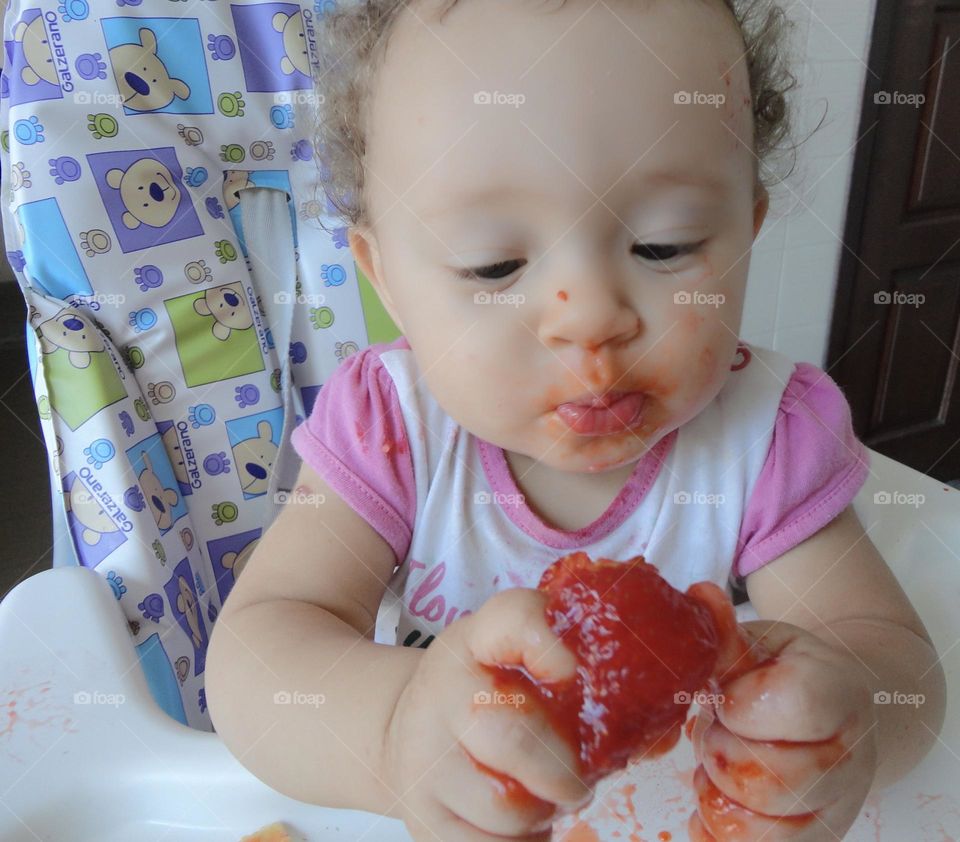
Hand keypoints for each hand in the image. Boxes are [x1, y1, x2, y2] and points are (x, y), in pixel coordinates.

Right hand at [382, 588, 594, 841]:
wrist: (407, 732)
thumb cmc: (484, 691)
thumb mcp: (511, 655)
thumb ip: (567, 663)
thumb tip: (649, 718)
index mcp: (474, 640)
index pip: (510, 619)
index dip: (544, 641)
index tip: (571, 669)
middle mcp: (441, 689)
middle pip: (511, 735)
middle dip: (562, 771)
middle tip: (576, 781)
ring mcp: (423, 757)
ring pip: (504, 808)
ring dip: (542, 812)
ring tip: (541, 797)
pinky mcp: (421, 818)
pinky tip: (517, 822)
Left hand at [688, 620, 879, 840]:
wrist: (837, 711)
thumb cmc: (787, 672)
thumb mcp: (763, 643)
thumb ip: (728, 636)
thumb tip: (698, 598)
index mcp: (839, 693)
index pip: (795, 704)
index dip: (741, 704)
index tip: (726, 697)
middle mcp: (850, 758)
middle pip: (770, 778)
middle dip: (720, 751)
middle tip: (717, 729)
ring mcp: (836, 808)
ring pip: (761, 827)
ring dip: (716, 794)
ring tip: (717, 762)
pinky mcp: (814, 838)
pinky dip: (717, 831)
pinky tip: (715, 797)